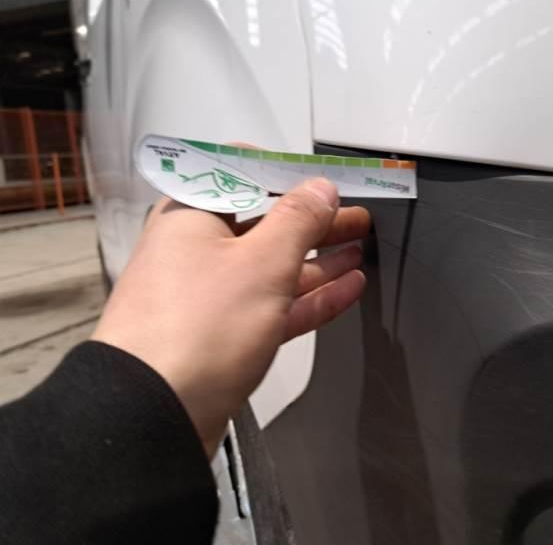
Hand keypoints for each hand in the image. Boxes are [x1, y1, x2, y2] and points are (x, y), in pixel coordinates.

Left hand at [92, 178, 369, 456]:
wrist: (156, 416)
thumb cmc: (199, 328)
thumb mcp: (262, 262)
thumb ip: (298, 220)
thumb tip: (321, 188)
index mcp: (191, 217)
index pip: (241, 176)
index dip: (287, 173)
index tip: (327, 179)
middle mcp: (196, 251)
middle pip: (264, 224)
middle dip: (314, 221)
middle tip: (356, 217)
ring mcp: (210, 296)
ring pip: (273, 267)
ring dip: (318, 259)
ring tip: (359, 249)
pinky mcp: (224, 335)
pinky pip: (274, 306)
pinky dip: (310, 297)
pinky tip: (347, 288)